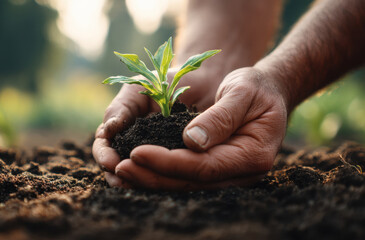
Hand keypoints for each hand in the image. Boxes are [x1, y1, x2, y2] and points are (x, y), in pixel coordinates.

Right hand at [93, 67, 222, 187]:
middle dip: (117, 174)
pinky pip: (167, 174)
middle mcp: (134, 146)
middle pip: (117, 166)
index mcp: (120, 130)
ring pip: (141, 174)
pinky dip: (163, 179)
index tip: (111, 161)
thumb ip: (121, 108)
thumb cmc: (162, 82)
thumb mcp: (138, 89)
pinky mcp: (176, 161)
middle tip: (122, 179)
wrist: (199, 82)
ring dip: (137, 182)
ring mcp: (155, 155)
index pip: (104, 147)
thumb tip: (107, 131)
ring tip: (140, 185)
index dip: (104, 156)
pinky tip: (166, 181)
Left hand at [95, 67, 287, 189]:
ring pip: (186, 184)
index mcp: (252, 155)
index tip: (136, 152)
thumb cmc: (257, 87)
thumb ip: (220, 116)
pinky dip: (161, 174)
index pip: (204, 166)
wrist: (267, 92)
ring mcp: (229, 175)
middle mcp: (241, 173)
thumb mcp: (243, 91)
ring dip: (153, 179)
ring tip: (122, 171)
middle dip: (154, 175)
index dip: (168, 162)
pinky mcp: (217, 170)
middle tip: (120, 168)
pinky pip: (186, 177)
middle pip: (192, 181)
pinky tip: (138, 169)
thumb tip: (191, 142)